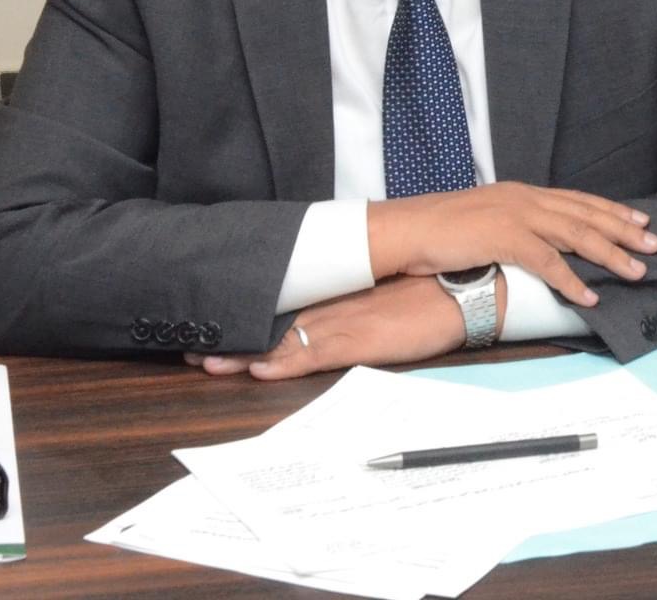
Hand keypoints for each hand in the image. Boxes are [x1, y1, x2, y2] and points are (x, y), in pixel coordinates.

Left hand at [186, 273, 486, 379]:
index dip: (249, 314)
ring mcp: (346, 321)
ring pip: (285, 340)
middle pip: (274, 321)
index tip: (215, 319)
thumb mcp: (387, 286)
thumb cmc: (431, 286)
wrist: (465, 288)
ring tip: (208, 363)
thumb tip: (331, 299)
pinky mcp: (361, 342)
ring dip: (245, 354)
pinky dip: (284, 363)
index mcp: (341, 289)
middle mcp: (336, 303)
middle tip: (191, 346)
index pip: (284, 302)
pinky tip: (259, 369)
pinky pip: (314, 355)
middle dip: (233, 336)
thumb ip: (356, 293)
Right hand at [367, 182, 656, 307]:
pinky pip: (549, 262)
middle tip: (655, 243)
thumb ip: (513, 225)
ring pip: (578, 235)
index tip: (639, 219)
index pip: (577, 200)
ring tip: (637, 270)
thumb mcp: (485, 219)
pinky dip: (573, 280)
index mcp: (522, 193)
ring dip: (611, 255)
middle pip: (587, 214)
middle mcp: (525, 199)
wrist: (407, 229)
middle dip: (624, 230)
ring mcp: (517, 216)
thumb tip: (534, 243)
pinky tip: (590, 295)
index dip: (611, 210)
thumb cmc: (440, 229)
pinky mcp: (505, 237)